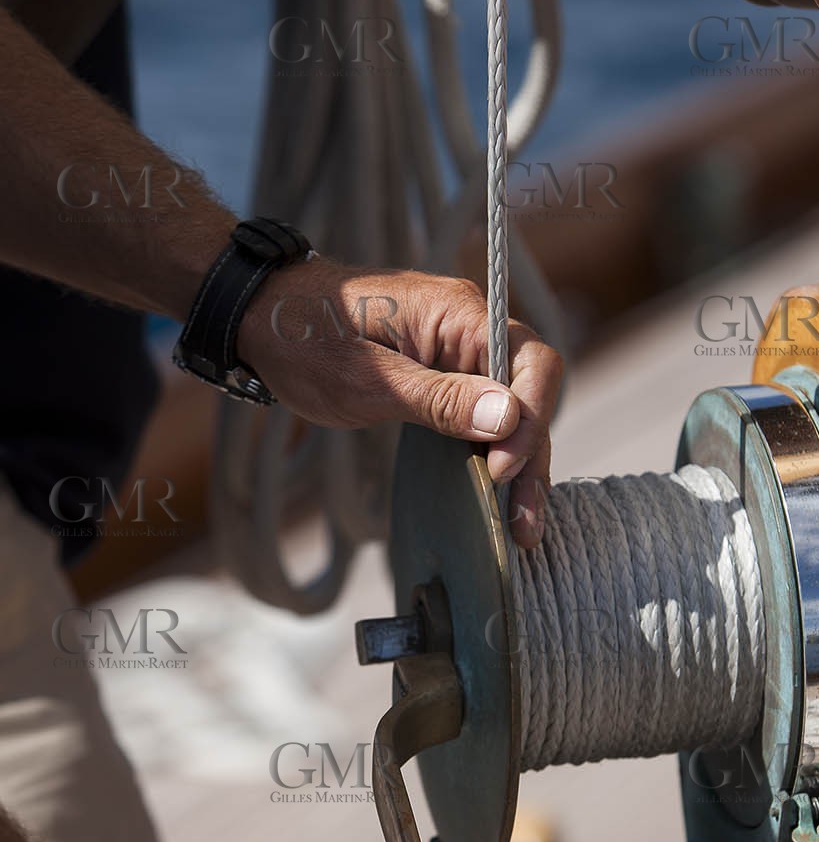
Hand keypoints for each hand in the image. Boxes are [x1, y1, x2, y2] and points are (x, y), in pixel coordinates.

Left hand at [238, 258, 561, 546]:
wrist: (264, 322)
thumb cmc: (305, 339)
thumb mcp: (367, 379)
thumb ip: (439, 400)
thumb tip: (508, 418)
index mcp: (459, 314)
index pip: (531, 362)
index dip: (529, 418)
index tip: (501, 469)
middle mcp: (471, 331)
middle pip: (530, 394)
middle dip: (532, 458)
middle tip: (523, 523)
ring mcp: (462, 357)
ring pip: (513, 413)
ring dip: (521, 467)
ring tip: (520, 528)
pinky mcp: (448, 381)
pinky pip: (486, 418)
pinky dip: (495, 457)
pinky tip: (500, 500)